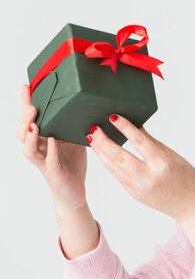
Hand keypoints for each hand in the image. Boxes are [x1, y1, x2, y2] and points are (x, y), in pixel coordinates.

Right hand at [17, 84, 87, 209]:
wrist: (74, 192)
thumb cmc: (71, 164)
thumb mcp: (75, 140)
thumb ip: (74, 124)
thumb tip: (85, 103)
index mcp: (43, 140)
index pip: (31, 119)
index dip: (27, 103)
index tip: (26, 86)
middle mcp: (39, 150)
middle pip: (23, 133)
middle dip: (25, 118)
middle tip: (31, 105)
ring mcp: (44, 163)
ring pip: (29, 150)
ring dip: (31, 136)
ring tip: (34, 124)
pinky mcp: (53, 173)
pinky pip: (49, 162)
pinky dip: (50, 151)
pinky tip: (52, 141)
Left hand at [87, 114, 194, 221]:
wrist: (190, 206)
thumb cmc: (187, 178)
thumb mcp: (174, 156)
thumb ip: (152, 142)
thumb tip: (137, 127)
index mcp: (162, 163)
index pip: (139, 141)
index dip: (124, 127)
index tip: (113, 116)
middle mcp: (148, 176)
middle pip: (119, 156)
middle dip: (103, 141)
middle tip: (93, 128)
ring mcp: (138, 187)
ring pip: (113, 167)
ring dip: (100, 152)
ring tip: (92, 139)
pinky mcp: (133, 194)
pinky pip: (117, 175)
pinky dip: (108, 163)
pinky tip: (103, 153)